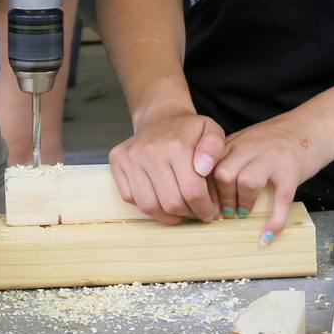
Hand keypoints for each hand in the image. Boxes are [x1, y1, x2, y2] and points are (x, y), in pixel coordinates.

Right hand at [107, 108, 225, 224]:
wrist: (161, 118)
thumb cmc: (189, 130)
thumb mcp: (212, 131)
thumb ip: (215, 148)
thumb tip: (203, 168)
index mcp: (177, 145)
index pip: (192, 191)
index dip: (204, 208)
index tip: (210, 212)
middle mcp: (150, 151)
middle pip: (171, 203)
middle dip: (188, 213)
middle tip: (195, 211)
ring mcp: (131, 157)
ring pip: (149, 205)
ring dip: (167, 216)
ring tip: (179, 210)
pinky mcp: (117, 161)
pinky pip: (130, 198)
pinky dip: (147, 206)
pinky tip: (160, 200)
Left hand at [212, 112, 331, 244]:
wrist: (312, 126)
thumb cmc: (277, 140)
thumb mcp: (248, 142)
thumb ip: (230, 159)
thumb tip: (212, 195)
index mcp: (236, 142)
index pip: (209, 166)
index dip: (206, 191)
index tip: (206, 206)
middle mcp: (251, 147)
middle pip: (224, 173)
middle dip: (221, 199)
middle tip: (225, 213)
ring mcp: (272, 158)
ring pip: (247, 182)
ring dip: (242, 205)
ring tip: (243, 214)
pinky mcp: (292, 172)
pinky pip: (280, 200)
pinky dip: (274, 222)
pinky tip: (267, 236)